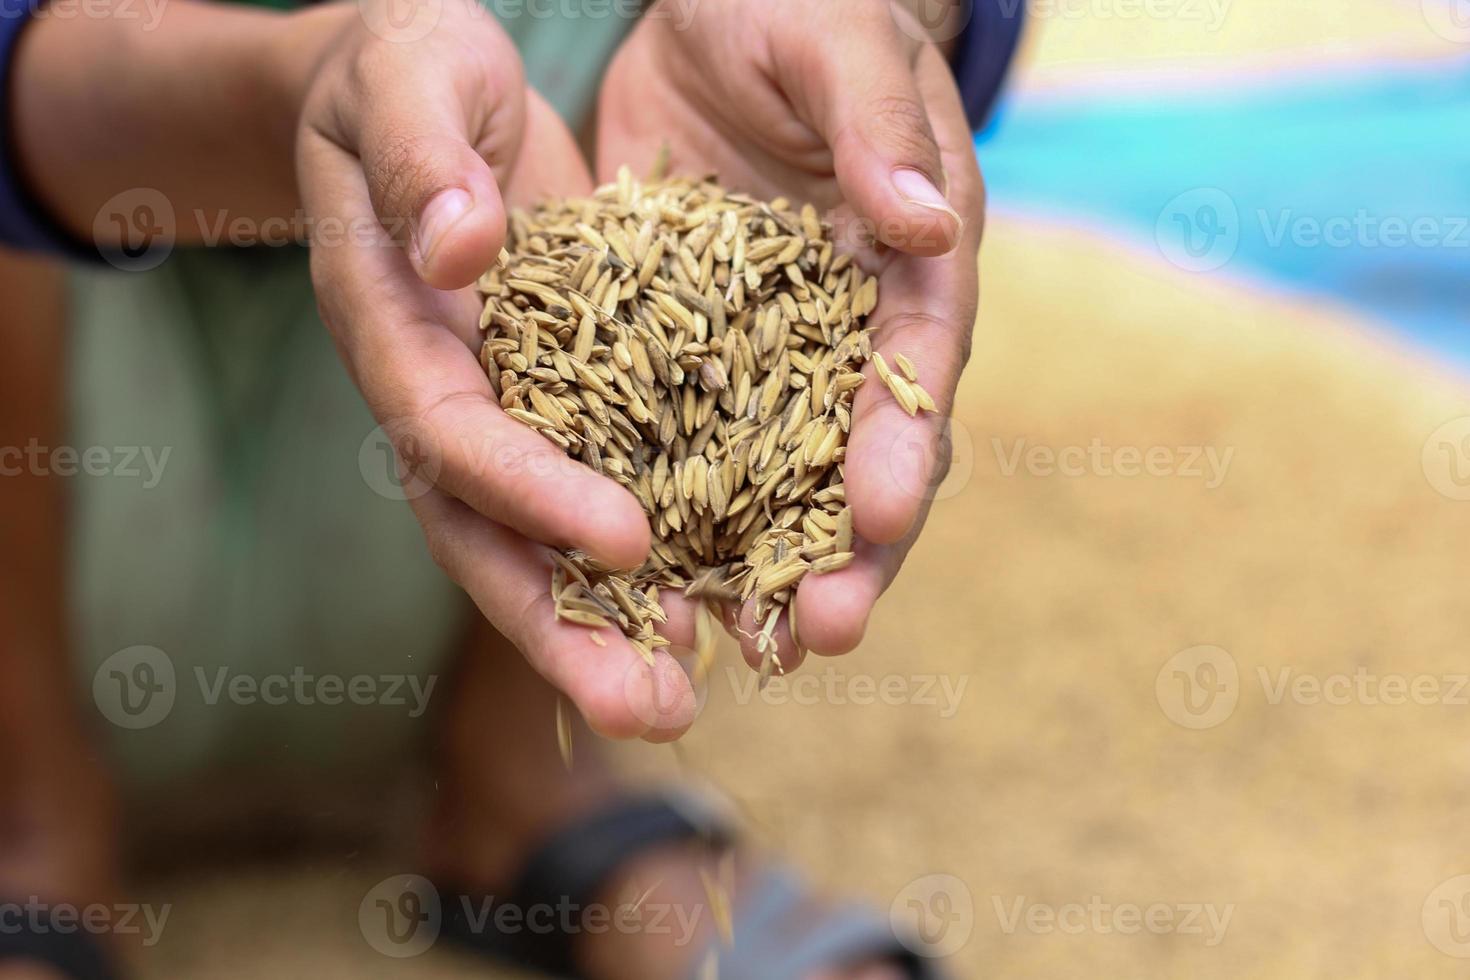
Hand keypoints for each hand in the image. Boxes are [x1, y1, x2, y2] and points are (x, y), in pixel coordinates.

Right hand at [292, 0, 696, 740]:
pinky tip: (716, 608)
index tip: (624, 540)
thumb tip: (459, 250)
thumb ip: (427, 159)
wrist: (426, 82)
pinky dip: (651, 555)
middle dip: (562, 627)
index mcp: (393, 322)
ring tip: (685, 700)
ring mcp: (502, 406)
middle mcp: (443, 389)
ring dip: (609, 627)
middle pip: (488, 533)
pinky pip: (604, 487)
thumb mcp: (413, 75)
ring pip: (542, 539)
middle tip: (648, 709)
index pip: (451, 429)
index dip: (528, 490)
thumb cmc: (411, 62)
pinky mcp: (564, 396)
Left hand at [598, 0, 984, 667]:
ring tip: (742, 653)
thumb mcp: (836, 43)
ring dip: (759, 566)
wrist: (710, 9)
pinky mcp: (681, 355)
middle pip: (853, 457)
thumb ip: (878, 128)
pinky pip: (674, 444)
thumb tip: (931, 226)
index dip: (905, 441)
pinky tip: (644, 584)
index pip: (919, 365)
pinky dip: (668, 515)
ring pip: (768, 478)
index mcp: (909, 263)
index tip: (880, 510)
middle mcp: (845, 330)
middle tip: (821, 634)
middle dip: (843, 551)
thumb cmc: (797, 5)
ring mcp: (762, 354)